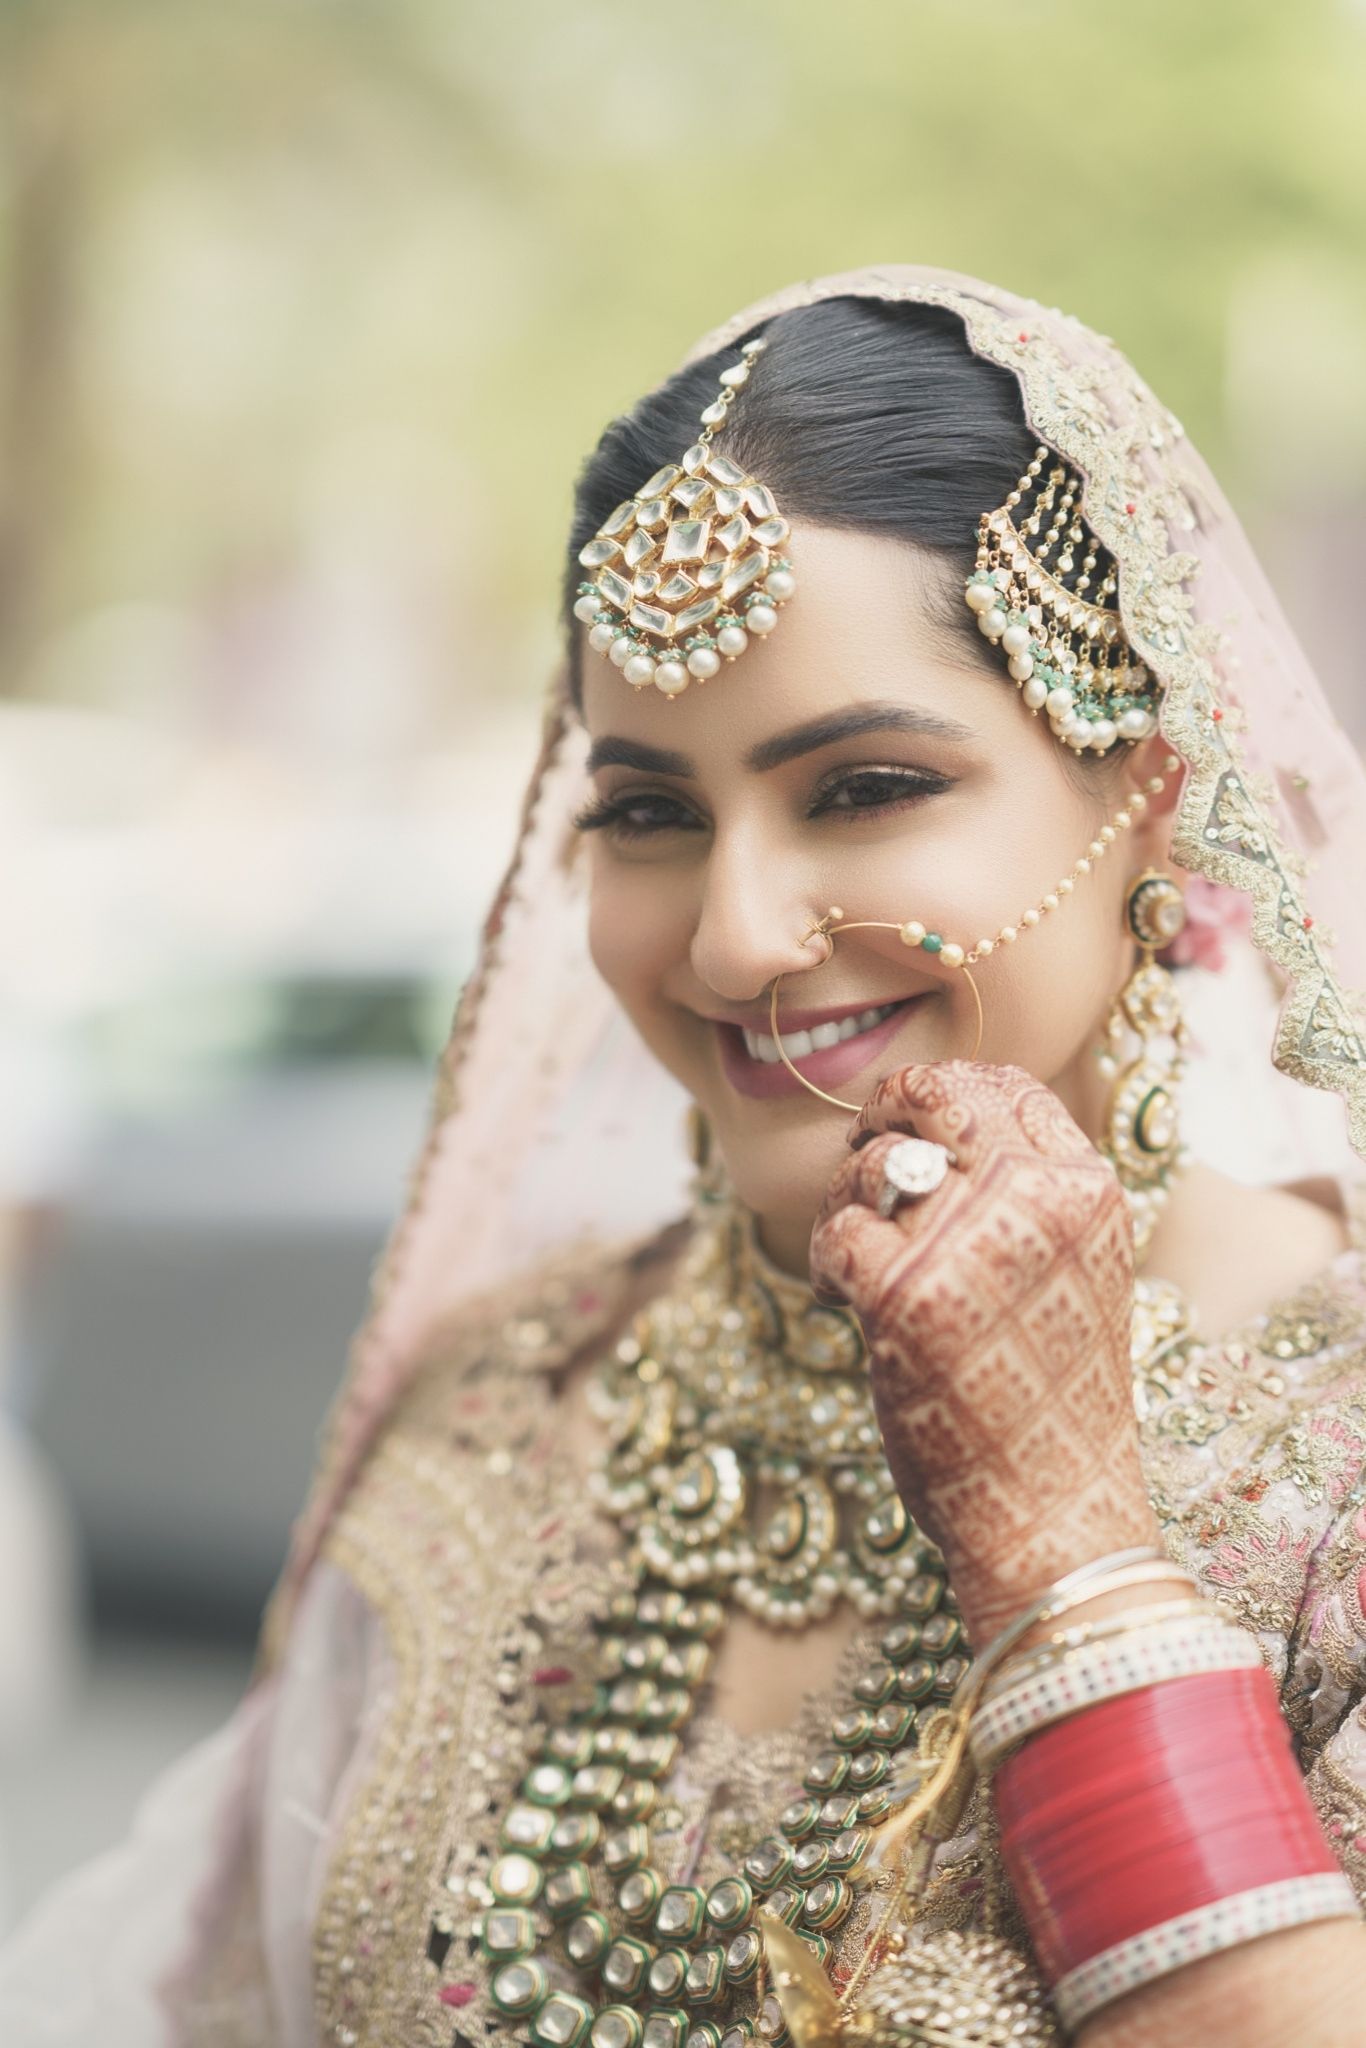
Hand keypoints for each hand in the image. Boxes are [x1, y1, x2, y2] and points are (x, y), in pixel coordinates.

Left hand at [809, 1061, 1159, 1643]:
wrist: (1053, 1511)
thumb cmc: (1051, 1402)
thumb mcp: (1074, 1277)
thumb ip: (1027, 1203)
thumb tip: (933, 1140)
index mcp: (1086, 1193)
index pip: (1007, 1086)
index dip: (945, 1094)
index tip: (914, 1128)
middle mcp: (1035, 1202)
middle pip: (933, 1095)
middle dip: (882, 1115)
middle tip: (863, 1165)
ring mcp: (970, 1244)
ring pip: (874, 1161)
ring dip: (844, 1197)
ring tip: (854, 1252)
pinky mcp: (907, 1296)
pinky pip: (837, 1230)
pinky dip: (824, 1260)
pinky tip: (838, 1297)